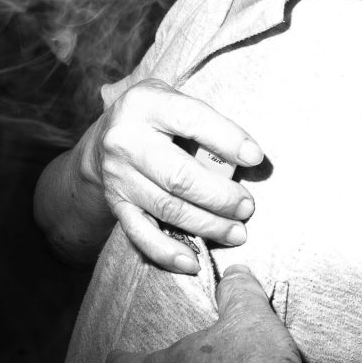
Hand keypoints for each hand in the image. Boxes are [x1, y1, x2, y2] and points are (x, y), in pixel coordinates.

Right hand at [80, 79, 263, 273]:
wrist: (106, 138)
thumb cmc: (157, 117)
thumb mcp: (174, 101)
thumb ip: (204, 122)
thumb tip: (247, 157)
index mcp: (145, 104)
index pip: (191, 120)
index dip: (226, 140)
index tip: (255, 157)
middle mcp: (126, 140)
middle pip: (179, 176)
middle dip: (220, 196)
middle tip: (248, 206)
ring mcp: (118, 176)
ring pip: (167, 208)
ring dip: (207, 225)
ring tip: (237, 231)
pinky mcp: (115, 205)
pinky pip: (142, 235)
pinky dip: (169, 252)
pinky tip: (194, 262)